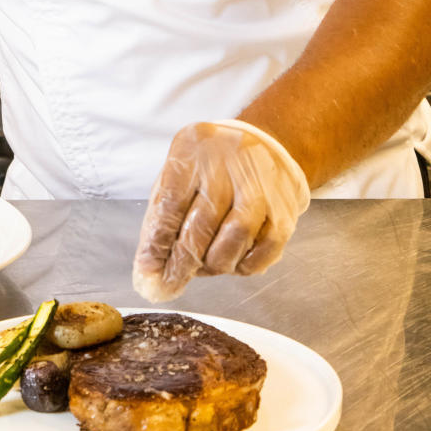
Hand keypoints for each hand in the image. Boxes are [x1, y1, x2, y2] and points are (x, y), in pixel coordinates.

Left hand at [132, 119, 310, 301]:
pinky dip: (243, 266)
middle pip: (202, 224)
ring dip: (213, 264)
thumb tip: (148, 267)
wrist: (268, 146)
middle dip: (182, 264)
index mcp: (193, 150)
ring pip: (234, 240)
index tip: (146, 273)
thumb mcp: (179, 172)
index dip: (157, 244)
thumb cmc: (212, 165)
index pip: (171, 204)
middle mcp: (229, 164)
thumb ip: (161, 215)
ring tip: (202, 267)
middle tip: (168, 285)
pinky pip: (263, 251)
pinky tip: (231, 262)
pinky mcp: (284, 210)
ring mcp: (261, 186)